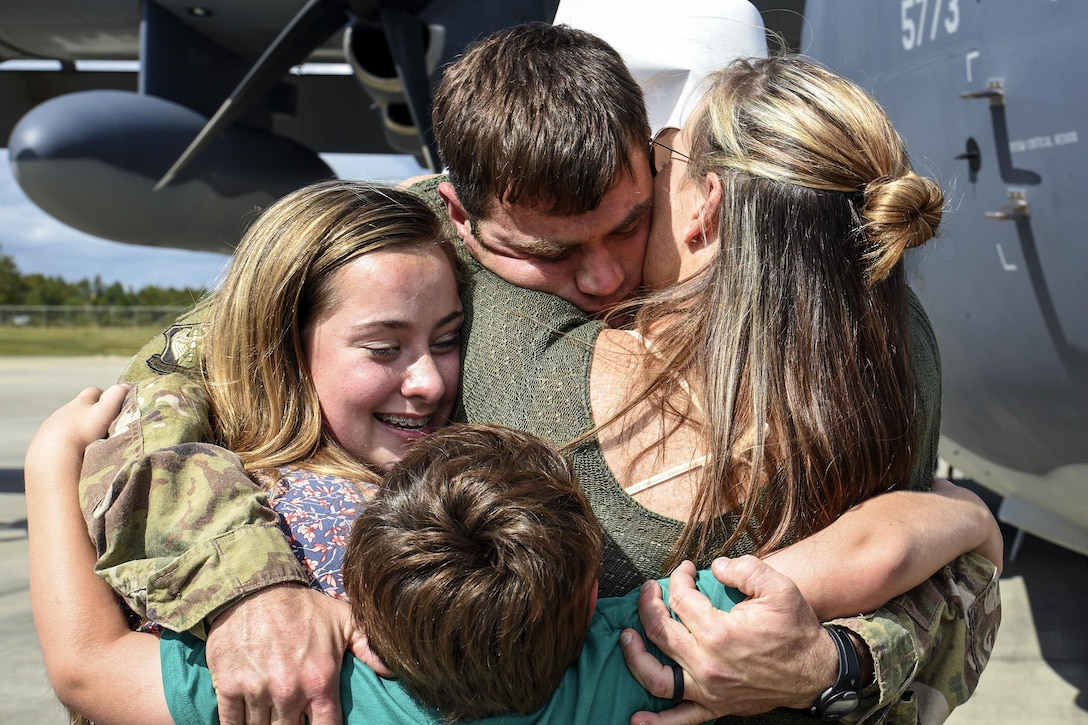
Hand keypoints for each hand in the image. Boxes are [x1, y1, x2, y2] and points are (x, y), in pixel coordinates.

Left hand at [27, 384, 128, 457]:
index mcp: (80, 402)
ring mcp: (53, 426)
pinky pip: (58, 438)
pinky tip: (74, 451)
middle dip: (90, 412)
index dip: (105, 396)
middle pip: (80, 407)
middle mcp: (65, 411)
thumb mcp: (105, 412)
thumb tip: (126, 386)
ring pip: (69, 423)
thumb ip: (116, 397)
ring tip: (88, 441)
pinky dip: (67, 441)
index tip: (113, 405)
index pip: (94, 392)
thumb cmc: (82, 431)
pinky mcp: (45, 441)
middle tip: (103, 424)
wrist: (53, 453)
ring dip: (78, 429)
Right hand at [207, 583, 386, 724]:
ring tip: (273, 715)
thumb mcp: (343, 621)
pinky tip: (247, 720)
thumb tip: (393, 670)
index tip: (318, 724)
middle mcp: (289, 691)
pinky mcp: (229, 688)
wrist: (254, 589)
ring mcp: (257, 691)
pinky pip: (231, 724)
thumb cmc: (301, 608)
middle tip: (294, 716)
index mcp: (320, 681)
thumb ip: (368, 648)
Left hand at [622, 557, 837, 723]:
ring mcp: (708, 689)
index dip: (678, 578)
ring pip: (656, 677)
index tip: (685, 569)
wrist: (816, 672)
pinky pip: (679, 718)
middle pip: (659, 632)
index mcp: (719, 633)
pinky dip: (656, 722)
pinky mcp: (714, 706)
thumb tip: (715, 566)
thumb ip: (745, 569)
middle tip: (650, 591)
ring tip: (626, 637)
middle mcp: (707, 664)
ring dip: (635, 656)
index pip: (680, 599)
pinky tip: (636, 718)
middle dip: (648, 604)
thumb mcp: (778, 588)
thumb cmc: (796, 630)